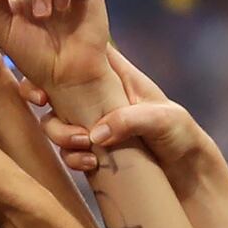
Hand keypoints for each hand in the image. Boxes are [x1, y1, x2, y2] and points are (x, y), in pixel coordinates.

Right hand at [39, 47, 212, 196]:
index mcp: (113, 74)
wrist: (188, 174)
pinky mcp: (89, 149)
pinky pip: (66, 150)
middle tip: (44, 104)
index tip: (44, 70)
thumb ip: (130, 119)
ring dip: (58, 133)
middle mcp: (95, 95)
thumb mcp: (163, 119)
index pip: (79, 52)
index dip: (55, 56)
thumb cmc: (181, 134)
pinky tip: (89, 164)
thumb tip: (94, 133)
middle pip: (52, 84)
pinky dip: (70, 157)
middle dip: (39, 95)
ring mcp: (90, 122)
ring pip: (52, 119)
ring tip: (83, 146)